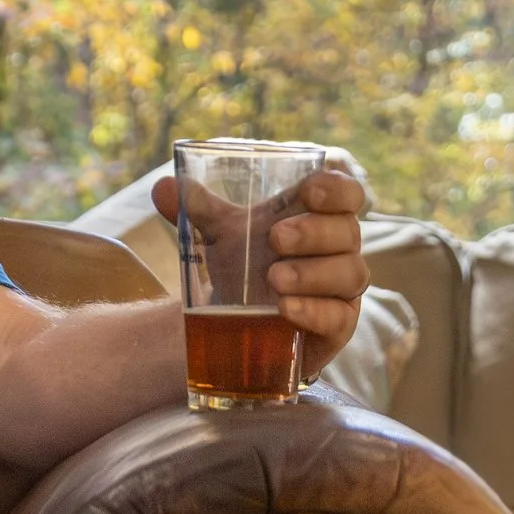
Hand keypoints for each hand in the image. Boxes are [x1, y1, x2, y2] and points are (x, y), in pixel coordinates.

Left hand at [152, 160, 370, 377]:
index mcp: (316, 216)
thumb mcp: (219, 232)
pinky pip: (340, 317)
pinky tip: (287, 309)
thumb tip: (163, 187)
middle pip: (348, 232)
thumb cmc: (243, 263)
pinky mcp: (338, 326)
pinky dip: (314, 310)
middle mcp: (338, 249)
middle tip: (275, 238)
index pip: (347, 194)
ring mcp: (341, 289)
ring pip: (350, 273)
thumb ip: (195, 208)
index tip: (308, 192)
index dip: (337, 189)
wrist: (238, 320)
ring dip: (312, 273)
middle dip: (314, 232)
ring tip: (273, 278)